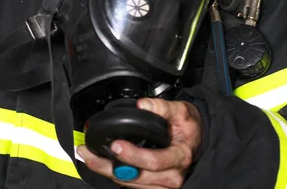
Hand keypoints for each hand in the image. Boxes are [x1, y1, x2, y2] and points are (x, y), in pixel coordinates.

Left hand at [76, 98, 202, 187]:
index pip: (154, 161)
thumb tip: (142, 105)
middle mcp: (172, 176)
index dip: (133, 155)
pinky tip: (103, 164)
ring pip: (131, 183)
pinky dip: (116, 175)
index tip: (116, 145)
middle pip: (136, 176)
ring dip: (107, 171)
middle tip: (89, 152)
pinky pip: (133, 186)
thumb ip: (161, 107)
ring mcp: (164, 186)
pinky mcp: (155, 188)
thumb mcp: (181, 111)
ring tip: (89, 156)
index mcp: (179, 156)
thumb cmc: (189, 127)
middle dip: (108, 166)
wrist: (198, 140)